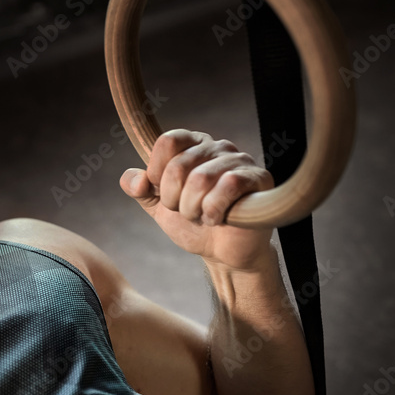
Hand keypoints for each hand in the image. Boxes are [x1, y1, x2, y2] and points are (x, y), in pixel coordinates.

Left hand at [119, 130, 274, 271]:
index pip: (167, 142)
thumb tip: (135, 180)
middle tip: (188, 212)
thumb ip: (139, 188)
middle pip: (179, 166)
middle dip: (174, 200)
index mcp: (191, 144)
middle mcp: (216, 146)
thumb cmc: (193, 223)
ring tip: (203, 217)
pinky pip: (228, 187)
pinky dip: (214, 211)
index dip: (158, 173)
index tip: (165, 194)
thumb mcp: (158, 205)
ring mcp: (239, 160)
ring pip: (200, 179)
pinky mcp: (258, 178)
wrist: (221, 252)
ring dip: (193, 209)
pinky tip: (218, 219)